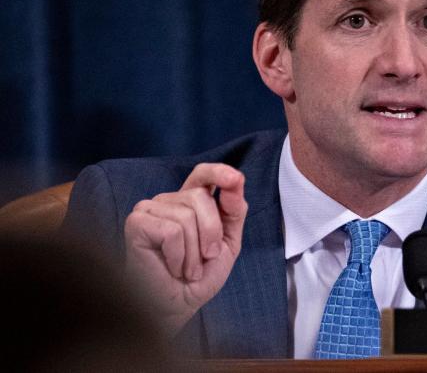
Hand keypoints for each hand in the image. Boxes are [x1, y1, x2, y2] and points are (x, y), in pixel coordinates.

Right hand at [123, 163, 246, 334]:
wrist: (178, 305)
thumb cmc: (200, 275)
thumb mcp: (228, 241)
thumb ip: (234, 211)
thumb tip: (236, 181)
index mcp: (191, 201)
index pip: (203, 173)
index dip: (219, 172)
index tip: (235, 180)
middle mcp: (169, 200)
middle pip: (200, 197)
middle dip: (211, 233)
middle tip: (204, 257)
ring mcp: (150, 209)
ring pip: (186, 215)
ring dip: (194, 251)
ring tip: (186, 267)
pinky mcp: (137, 223)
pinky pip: (172, 231)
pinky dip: (178, 255)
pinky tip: (171, 266)